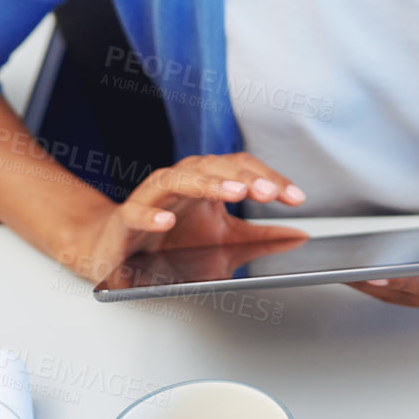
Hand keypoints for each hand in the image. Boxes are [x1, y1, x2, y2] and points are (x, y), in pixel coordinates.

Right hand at [62, 151, 306, 283]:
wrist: (119, 250)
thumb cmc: (170, 242)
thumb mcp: (225, 242)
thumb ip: (260, 237)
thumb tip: (299, 235)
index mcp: (206, 182)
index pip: (241, 169)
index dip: (270, 179)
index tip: (296, 198)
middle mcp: (181, 181)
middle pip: (215, 167)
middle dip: (246, 178)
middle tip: (270, 193)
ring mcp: (152, 197)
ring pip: (179, 179)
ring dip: (208, 184)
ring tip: (235, 193)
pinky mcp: (127, 219)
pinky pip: (137, 212)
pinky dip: (152, 215)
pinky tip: (167, 220)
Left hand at [347, 194, 418, 326]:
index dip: (407, 279)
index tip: (376, 271)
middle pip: (413, 295)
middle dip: (376, 283)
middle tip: (338, 268)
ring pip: (408, 297)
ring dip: (375, 285)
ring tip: (339, 266)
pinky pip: (413, 291)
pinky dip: (389, 280)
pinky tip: (367, 264)